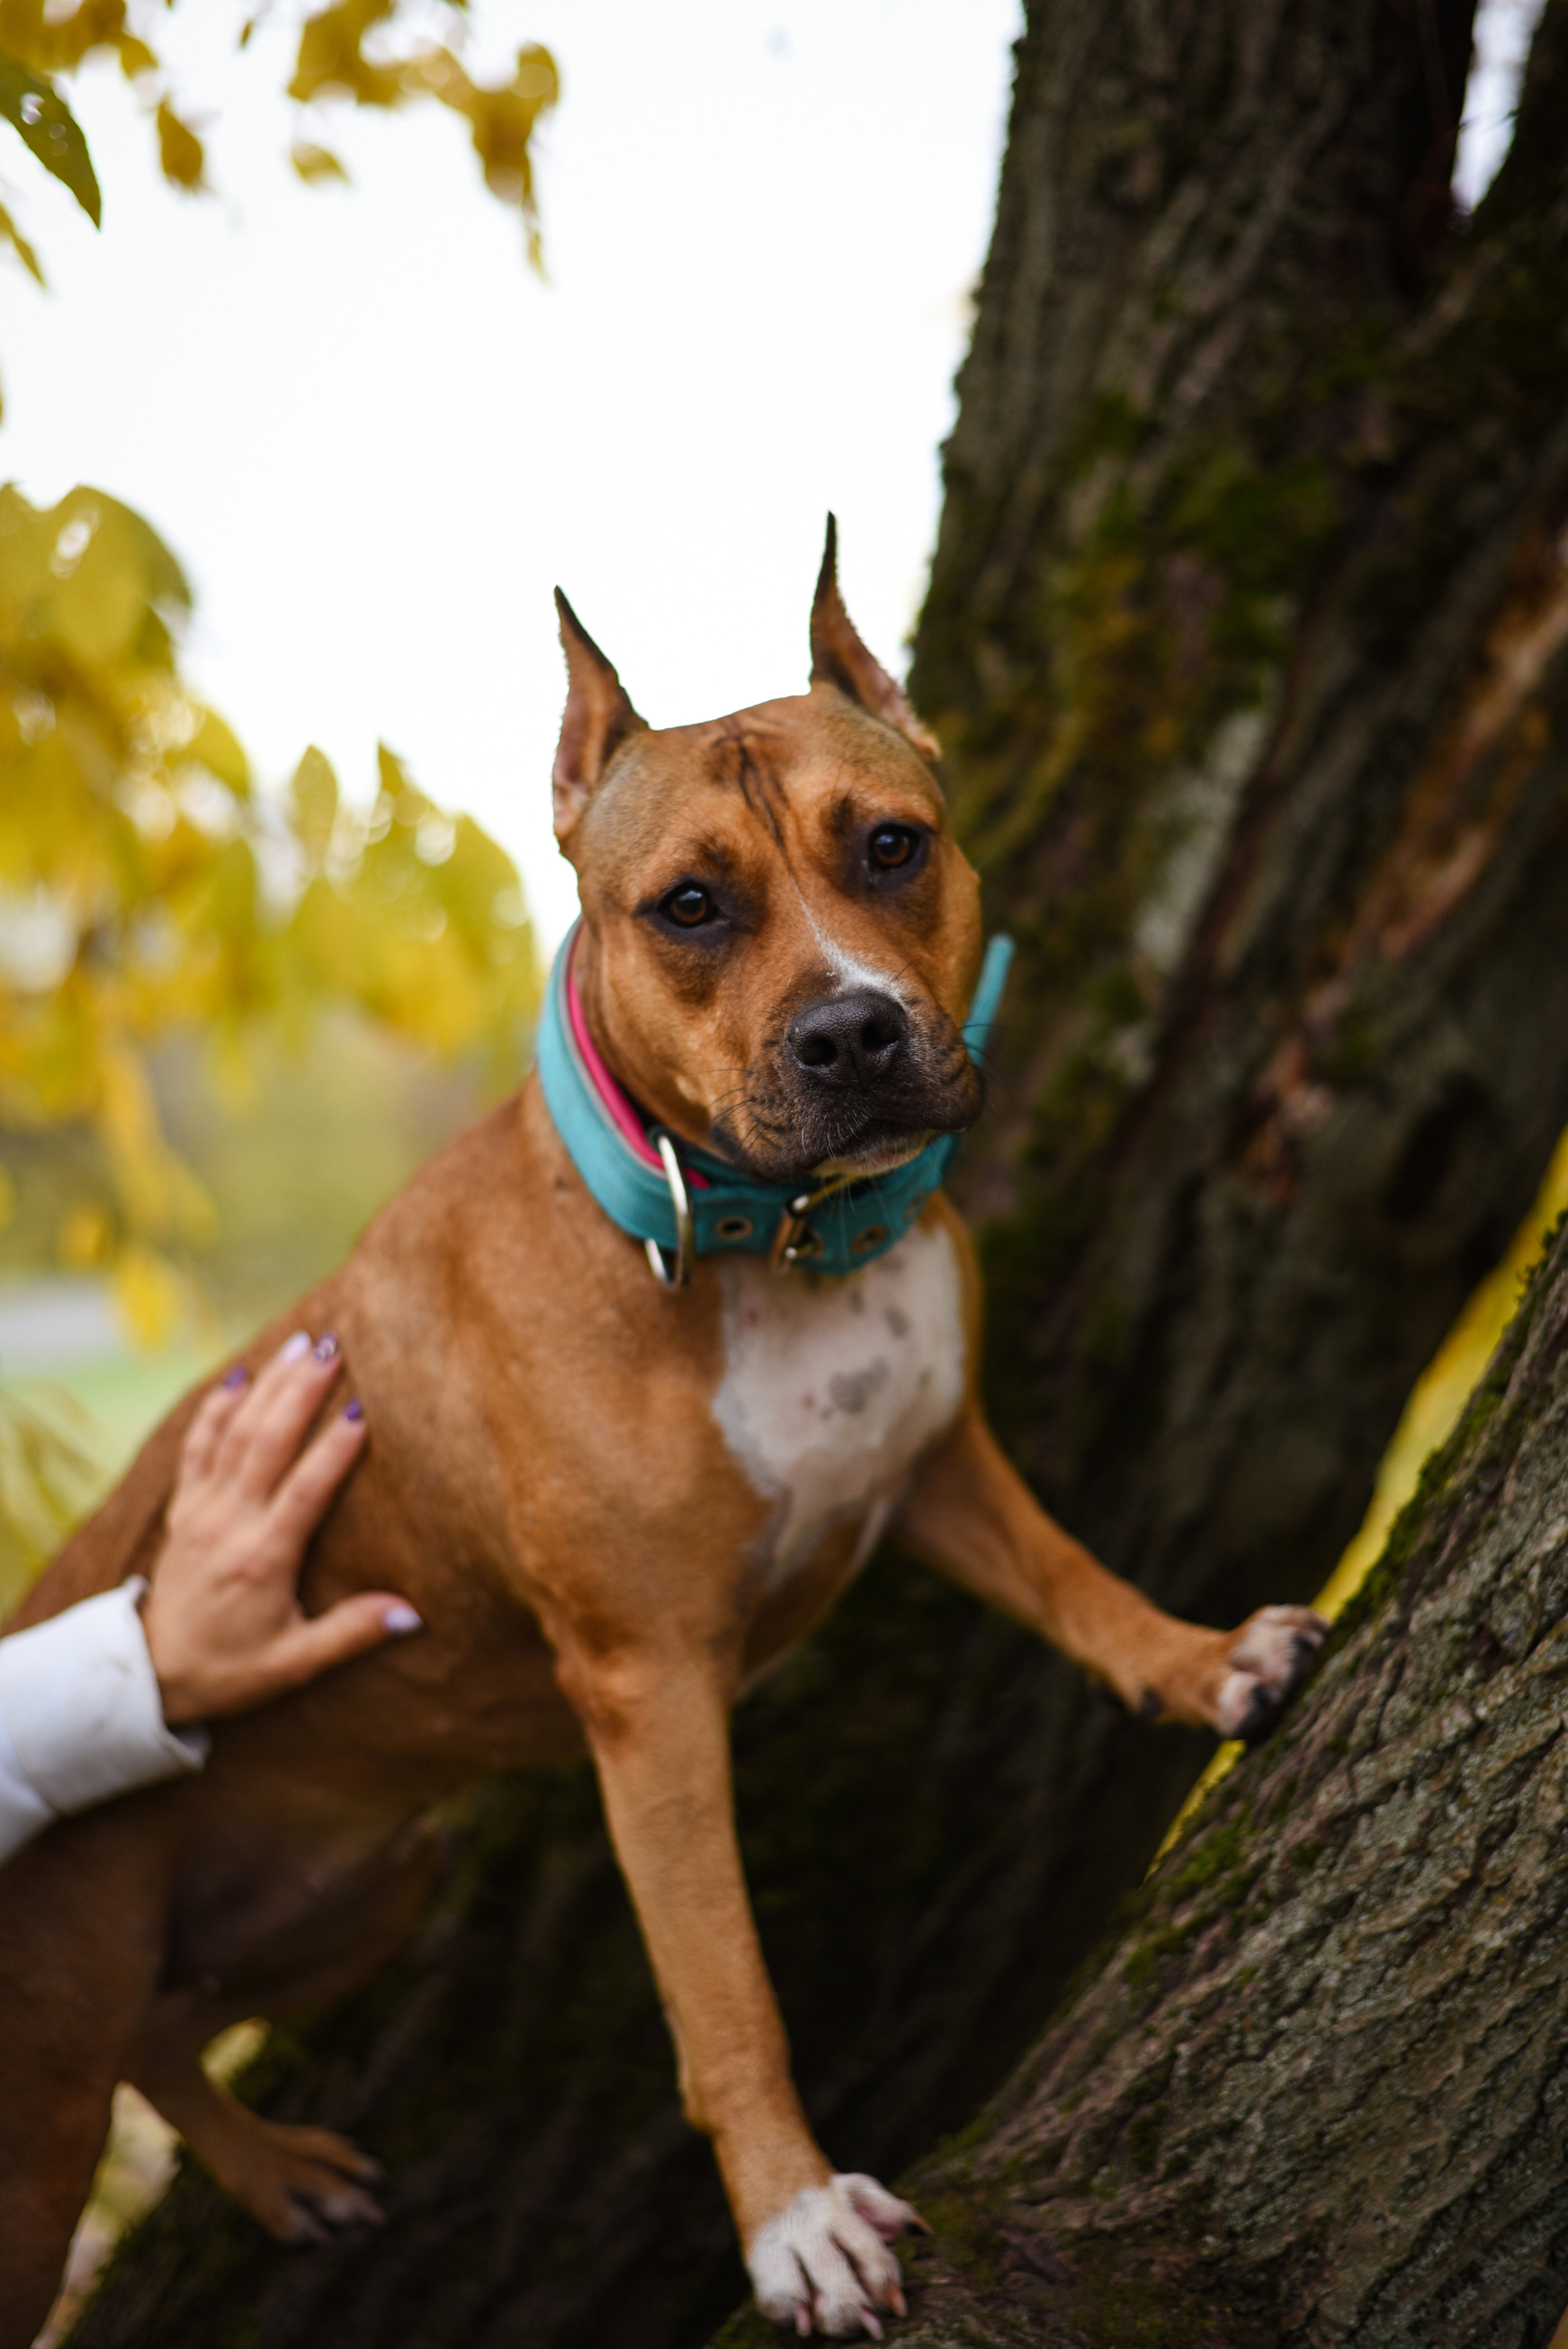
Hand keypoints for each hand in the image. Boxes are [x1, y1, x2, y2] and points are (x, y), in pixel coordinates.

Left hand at [141, 1331, 420, 1724]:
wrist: (150, 1675)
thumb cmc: (229, 1670)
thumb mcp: (294, 1663)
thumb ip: (352, 1633)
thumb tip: (414, 1615)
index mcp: (262, 1558)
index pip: (303, 1491)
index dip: (333, 1450)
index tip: (362, 1410)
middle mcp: (228, 1524)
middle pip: (265, 1444)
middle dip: (300, 1392)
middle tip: (332, 1348)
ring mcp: (201, 1511)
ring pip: (234, 1434)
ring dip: (268, 1386)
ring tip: (299, 1344)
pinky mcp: (184, 1509)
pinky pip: (198, 1447)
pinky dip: (216, 1409)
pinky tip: (238, 1377)